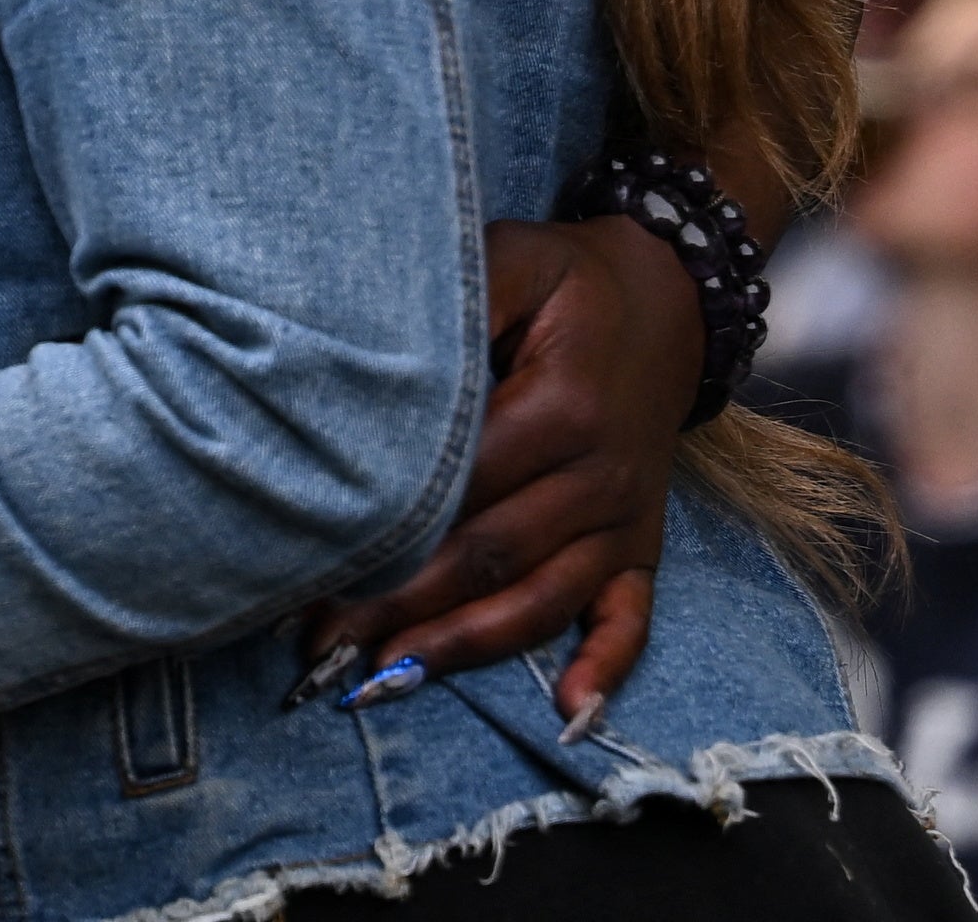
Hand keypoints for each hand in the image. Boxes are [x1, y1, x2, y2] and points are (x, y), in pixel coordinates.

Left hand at [292, 215, 686, 723]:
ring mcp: (625, 517)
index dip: (388, 526)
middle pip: (490, 555)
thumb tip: (382, 350)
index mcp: (564, 406)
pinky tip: (568, 718)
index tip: (312, 560)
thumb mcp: (509, 260)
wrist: (665, 298)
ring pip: (543, 599)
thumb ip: (456, 301)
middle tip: (320, 642)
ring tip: (383, 682)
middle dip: (400, 606)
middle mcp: (602, 474)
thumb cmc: (563, 281)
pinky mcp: (642, 544)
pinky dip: (604, 669)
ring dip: (463, 647)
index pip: (463, 484)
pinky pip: (631, 617)